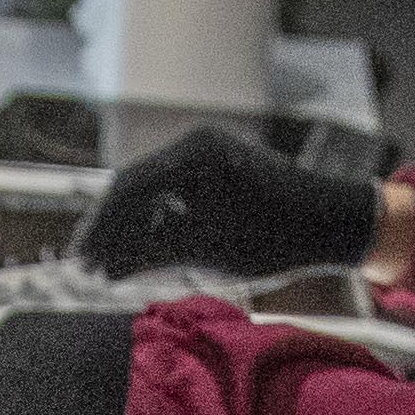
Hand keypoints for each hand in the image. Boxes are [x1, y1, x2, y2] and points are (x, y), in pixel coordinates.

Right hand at [72, 128, 384, 281]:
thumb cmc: (277, 238)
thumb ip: (152, 257)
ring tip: (112, 266)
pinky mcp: (218, 169)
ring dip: (132, 229)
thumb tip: (103, 270)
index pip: (127, 188)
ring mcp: (208, 153)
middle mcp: (197, 144)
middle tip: (85, 266)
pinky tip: (144, 251)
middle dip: (110, 229)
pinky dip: (157, 222)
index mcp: (194, 154)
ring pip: (152, 192)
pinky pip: (174, 193)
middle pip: (135, 186)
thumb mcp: (208, 252)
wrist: (333, 223)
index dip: (100, 229)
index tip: (81, 261)